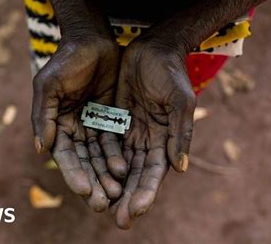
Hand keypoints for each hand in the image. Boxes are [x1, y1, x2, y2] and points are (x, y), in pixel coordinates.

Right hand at [32, 36, 126, 210]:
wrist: (92, 39)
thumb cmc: (66, 60)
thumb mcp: (49, 84)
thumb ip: (42, 115)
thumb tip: (40, 149)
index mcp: (56, 124)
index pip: (65, 156)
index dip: (74, 174)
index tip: (84, 191)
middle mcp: (74, 129)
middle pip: (83, 162)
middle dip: (92, 182)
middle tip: (102, 203)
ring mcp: (93, 125)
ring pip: (100, 156)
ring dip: (106, 175)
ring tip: (116, 193)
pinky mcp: (111, 119)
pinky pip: (115, 142)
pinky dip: (118, 157)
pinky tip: (125, 170)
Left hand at [112, 41, 195, 227]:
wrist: (153, 49)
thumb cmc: (171, 74)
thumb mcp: (180, 101)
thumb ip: (181, 134)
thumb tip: (180, 169)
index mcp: (165, 139)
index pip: (154, 172)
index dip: (145, 192)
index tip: (135, 211)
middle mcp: (147, 140)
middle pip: (136, 175)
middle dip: (127, 198)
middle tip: (118, 221)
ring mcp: (130, 132)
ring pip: (118, 165)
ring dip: (111, 186)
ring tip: (101, 206)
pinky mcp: (114, 120)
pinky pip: (105, 145)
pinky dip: (99, 162)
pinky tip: (90, 177)